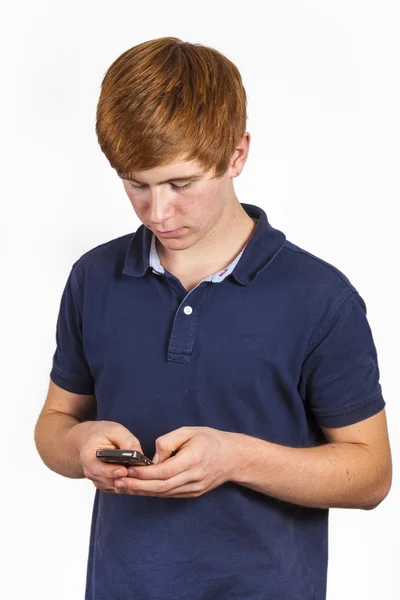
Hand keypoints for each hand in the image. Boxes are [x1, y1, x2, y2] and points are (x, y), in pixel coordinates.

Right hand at [70, 420, 143, 493]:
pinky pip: (117, 488)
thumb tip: (139, 453)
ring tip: (140, 474)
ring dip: (128, 482)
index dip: (113, 471)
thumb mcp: (114, 430)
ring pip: (115, 486)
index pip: (100, 469)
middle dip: (125, 477)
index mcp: (89, 457)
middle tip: (139, 473)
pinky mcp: (104, 484)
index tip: (125, 470)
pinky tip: (135, 476)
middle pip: (110, 481)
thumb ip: (127, 441)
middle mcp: (91, 472)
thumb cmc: (101, 433)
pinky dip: (127, 484)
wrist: (91, 439)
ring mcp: (97, 479)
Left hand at [113, 426, 234, 497]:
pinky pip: (169, 494)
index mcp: (193, 460)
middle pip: (161, 487)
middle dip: (137, 486)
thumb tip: (153, 457)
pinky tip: (138, 489)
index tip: (128, 469)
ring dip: (141, 491)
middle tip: (118, 482)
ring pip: (163, 494)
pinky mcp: (192, 493)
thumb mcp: (189, 431)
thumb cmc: (210, 440)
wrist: (232, 457)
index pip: (164, 471)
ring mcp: (193, 488)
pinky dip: (152, 493)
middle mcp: (193, 478)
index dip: (145, 473)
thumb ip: (168, 441)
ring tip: (122, 486)